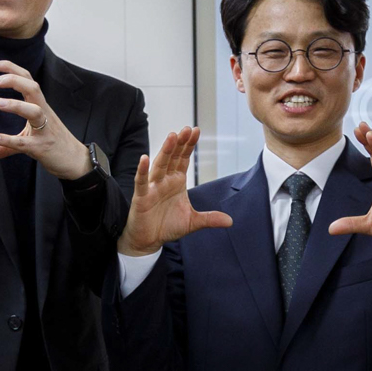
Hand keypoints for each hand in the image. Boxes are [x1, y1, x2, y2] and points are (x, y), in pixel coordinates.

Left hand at [0, 68, 99, 179]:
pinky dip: (9, 139)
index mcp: (40, 106)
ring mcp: (45, 130)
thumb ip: (7, 143)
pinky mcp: (42, 148)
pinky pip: (25, 142)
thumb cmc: (54, 145)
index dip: (11, 69)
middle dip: (13, 80)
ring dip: (15, 105)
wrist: (75, 162)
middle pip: (33, 88)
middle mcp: (44, 113)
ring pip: (34, 111)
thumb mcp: (29, 139)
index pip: (27, 80)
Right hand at [117, 126, 232, 254]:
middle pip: (172, 158)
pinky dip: (142, 171)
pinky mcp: (141, 198)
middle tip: (187, 129)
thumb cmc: (167, 227)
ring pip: (159, 166)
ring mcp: (152, 187)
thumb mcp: (192, 222)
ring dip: (165, 151)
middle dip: (180, 143)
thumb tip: (230, 221)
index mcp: (176, 182)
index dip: (189, 145)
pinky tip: (144, 159)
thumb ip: (210, 219)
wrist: (149, 241)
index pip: (183, 159)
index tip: (195, 130)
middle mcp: (164, 181)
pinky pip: (141, 182)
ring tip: (172, 137)